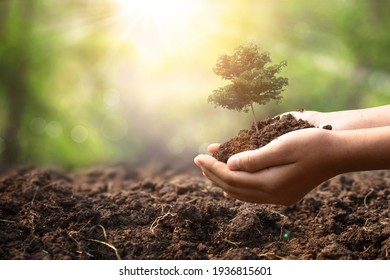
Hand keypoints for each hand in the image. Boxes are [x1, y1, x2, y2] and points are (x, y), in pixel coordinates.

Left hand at [194, 128, 338, 205]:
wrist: (339, 153)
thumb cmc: (311, 144)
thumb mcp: (281, 146)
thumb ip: (254, 158)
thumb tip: (229, 165)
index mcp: (270, 183)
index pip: (231, 177)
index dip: (212, 166)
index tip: (198, 156)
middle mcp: (273, 195)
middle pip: (234, 186)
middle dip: (214, 173)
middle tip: (198, 161)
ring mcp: (279, 197)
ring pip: (243, 193)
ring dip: (224, 181)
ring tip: (209, 171)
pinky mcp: (284, 194)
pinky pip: (254, 195)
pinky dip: (239, 189)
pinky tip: (230, 187)